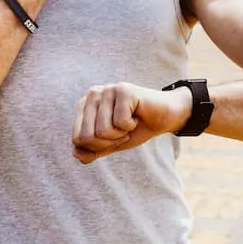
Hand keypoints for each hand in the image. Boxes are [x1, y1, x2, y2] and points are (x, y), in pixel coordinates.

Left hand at [72, 82, 191, 163]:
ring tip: (131, 121)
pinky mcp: (123, 90)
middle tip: (124, 129)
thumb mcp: (113, 143)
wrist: (167, 117)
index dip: (99, 146)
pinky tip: (138, 115)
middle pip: (87, 137)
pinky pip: (120, 123)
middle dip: (110, 141)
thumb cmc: (138, 128)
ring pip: (103, 131)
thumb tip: (75, 154)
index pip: (77, 139)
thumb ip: (93, 150)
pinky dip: (132, 126)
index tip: (114, 135)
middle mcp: (92, 95)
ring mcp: (107, 90)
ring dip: (122, 134)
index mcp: (84, 106)